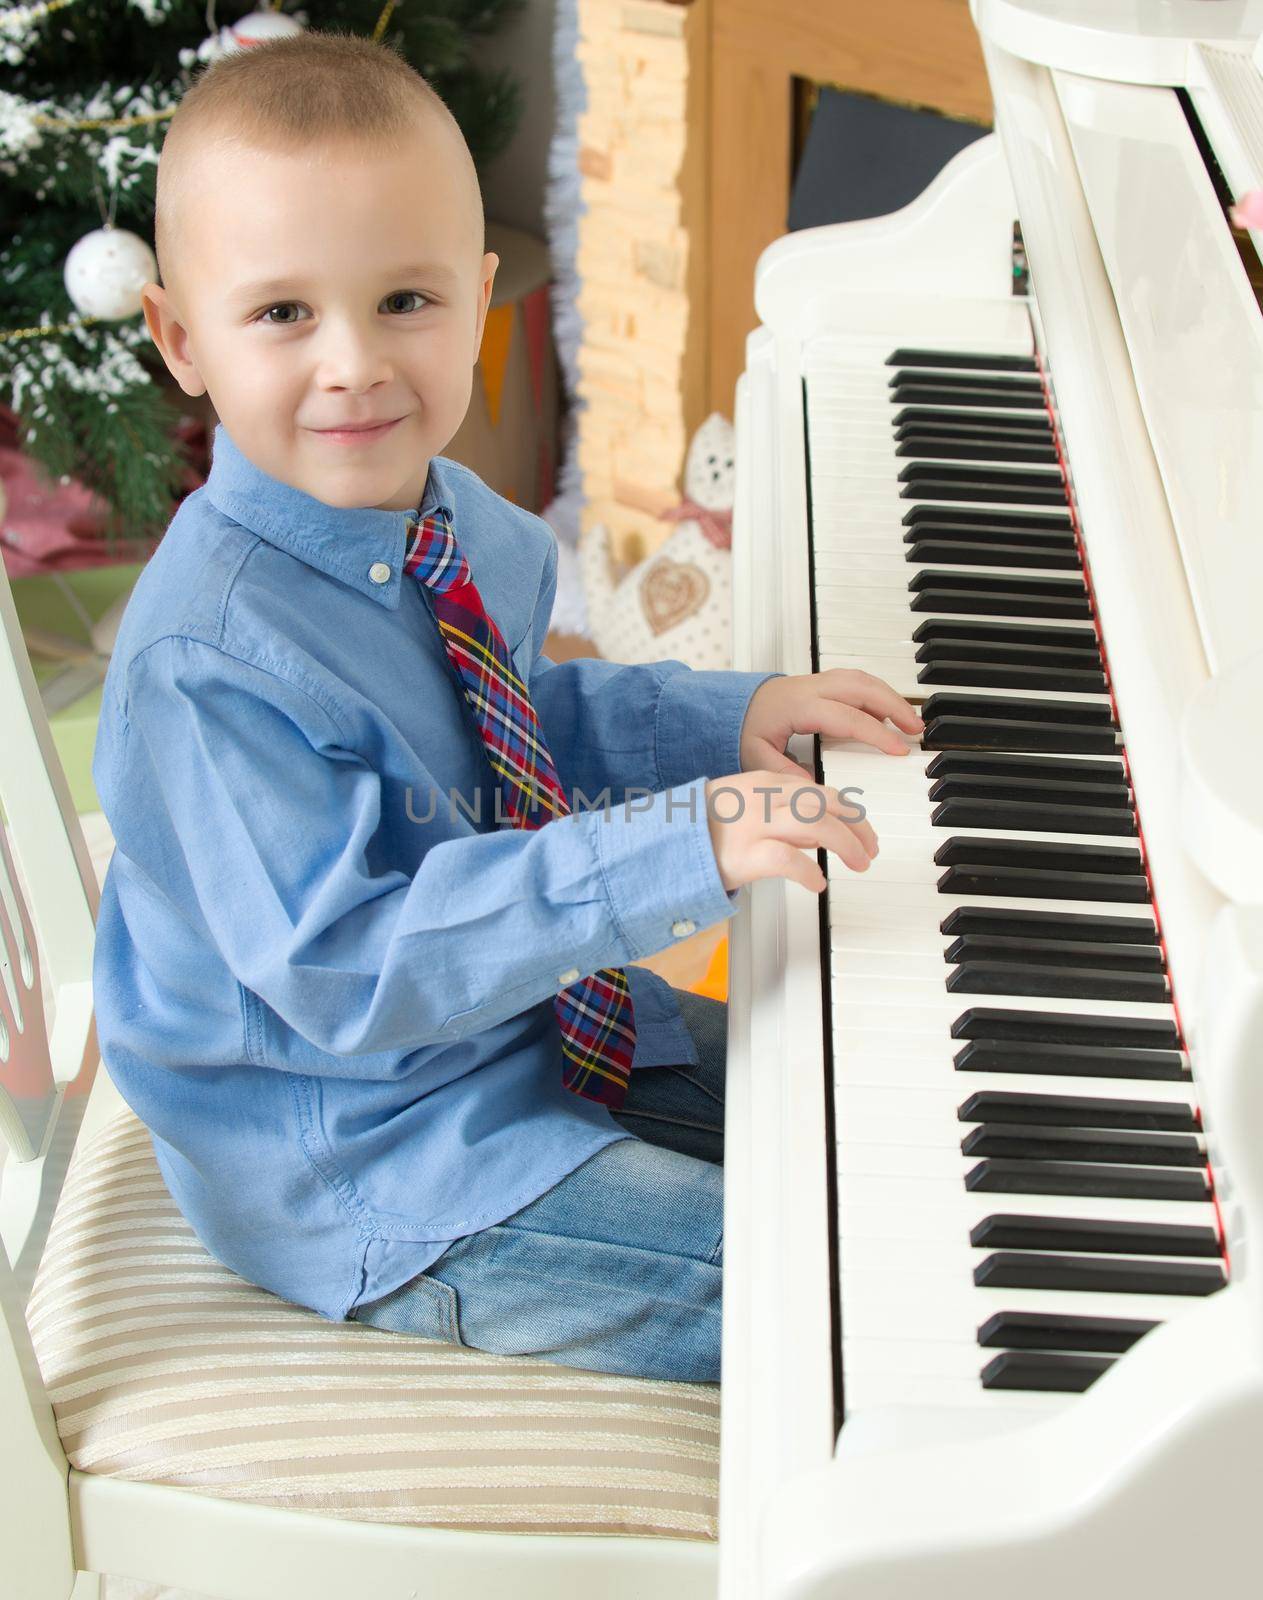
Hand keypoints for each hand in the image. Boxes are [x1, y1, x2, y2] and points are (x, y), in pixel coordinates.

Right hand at [704, 770, 877, 894]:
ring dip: (846, 843)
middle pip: (827, 803)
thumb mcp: (745, 804)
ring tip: (858, 863)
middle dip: (857, 826)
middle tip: (870, 849)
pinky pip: (788, 859)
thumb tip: (817, 833)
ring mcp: (756, 825)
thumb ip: (781, 812)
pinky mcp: (746, 854)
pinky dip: (809, 871)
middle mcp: (764, 798)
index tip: (862, 828)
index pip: (821, 790)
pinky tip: (818, 883)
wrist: (664, 840)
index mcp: (766, 782)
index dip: (849, 811)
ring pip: (816, 824)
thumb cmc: (703, 827)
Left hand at [739, 670, 923, 781]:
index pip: (847, 717)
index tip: (898, 749)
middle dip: (894, 705)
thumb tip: (814, 788)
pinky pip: (856, 682)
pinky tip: (888, 712)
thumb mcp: (755, 756)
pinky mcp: (822, 683)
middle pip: (863, 687)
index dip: (876, 733)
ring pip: (863, 680)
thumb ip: (784, 772)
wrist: (730, 706)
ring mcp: (818, 682)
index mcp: (799, 705)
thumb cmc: (743, 730)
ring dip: (890, 696)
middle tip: (916, 729)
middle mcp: (812, 688)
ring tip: (910, 720)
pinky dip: (877, 693)